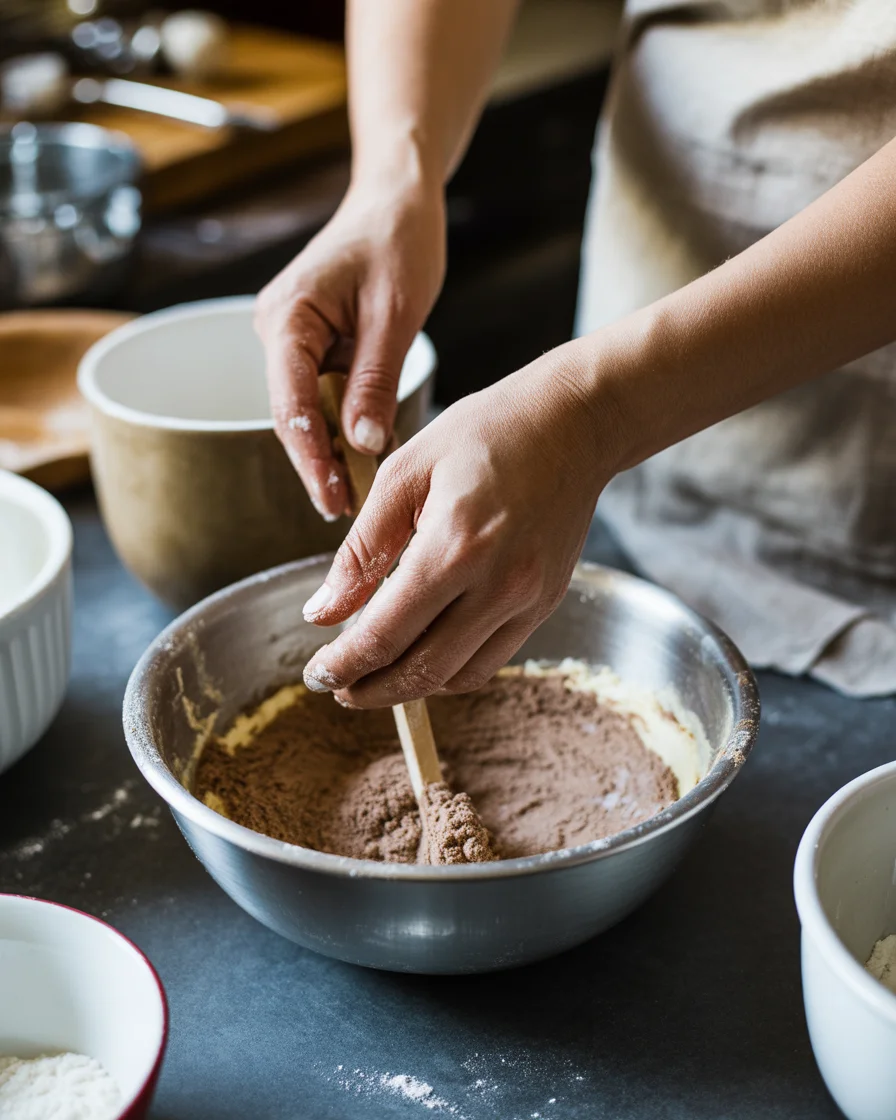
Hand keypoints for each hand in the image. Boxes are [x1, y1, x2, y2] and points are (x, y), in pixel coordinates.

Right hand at [254, 181, 445, 519]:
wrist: (396, 200)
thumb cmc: (399, 242)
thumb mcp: (396, 315)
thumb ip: (374, 382)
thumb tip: (361, 444)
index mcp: (288, 316)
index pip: (289, 401)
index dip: (311, 455)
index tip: (334, 496)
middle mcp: (277, 328)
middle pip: (290, 412)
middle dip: (317, 462)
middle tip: (343, 509)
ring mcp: (290, 337)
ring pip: (304, 407)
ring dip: (328, 448)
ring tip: (353, 494)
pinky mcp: (310, 343)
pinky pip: (320, 392)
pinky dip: (339, 423)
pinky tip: (360, 456)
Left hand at [300, 342, 617, 706]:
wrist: (573, 423)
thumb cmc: (487, 432)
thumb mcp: (404, 473)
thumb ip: (361, 549)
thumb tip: (323, 612)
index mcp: (453, 546)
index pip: (385, 634)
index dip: (344, 664)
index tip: (316, 675)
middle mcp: (498, 584)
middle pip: (423, 670)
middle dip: (371, 690)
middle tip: (337, 688)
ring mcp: (529, 600)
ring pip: (459, 676)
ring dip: (412, 688)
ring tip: (375, 675)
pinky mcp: (546, 604)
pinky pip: (492, 659)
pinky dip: (452, 670)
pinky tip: (423, 653)